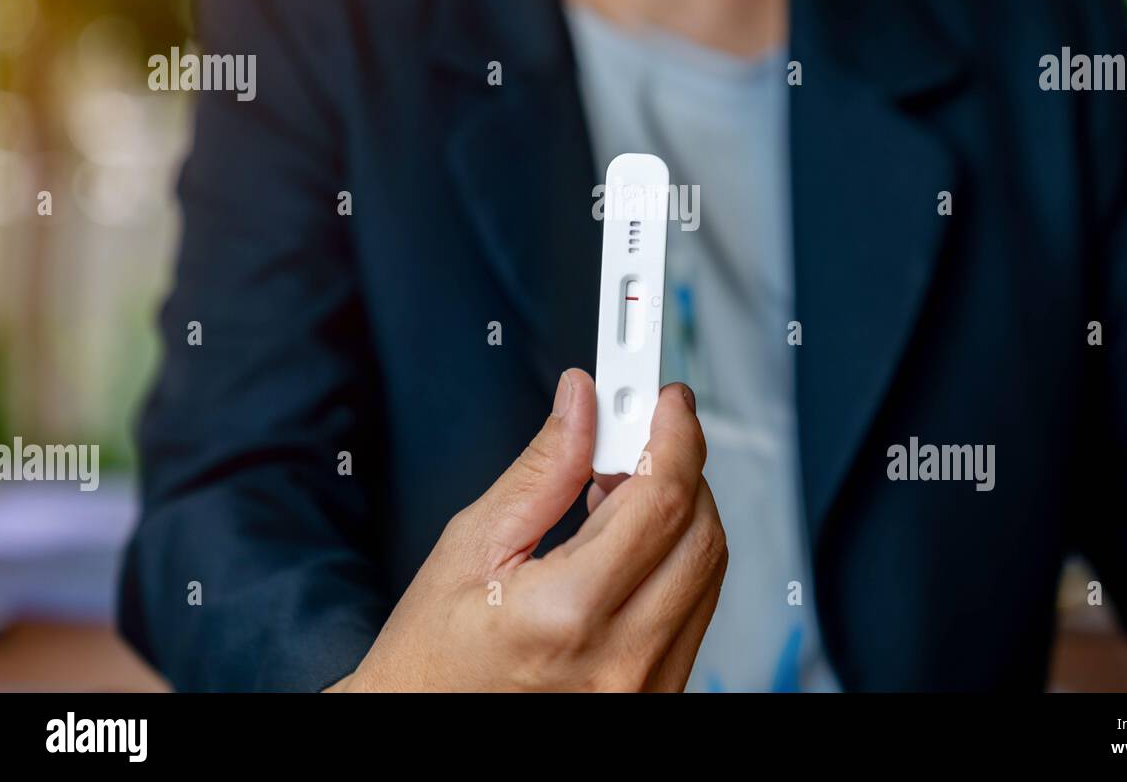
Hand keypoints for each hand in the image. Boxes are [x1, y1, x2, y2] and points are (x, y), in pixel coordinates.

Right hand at [328, 369, 725, 691]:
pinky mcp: (657, 695)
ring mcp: (647, 687)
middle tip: (635, 434)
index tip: (666, 400)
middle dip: (680, 466)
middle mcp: (621, 659)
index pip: (661, 501)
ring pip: (706, 568)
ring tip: (614, 495)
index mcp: (566, 615)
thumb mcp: (471, 547)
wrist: (420, 725)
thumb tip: (582, 403)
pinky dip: (673, 559)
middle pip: (699, 531)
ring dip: (679, 511)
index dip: (674, 435)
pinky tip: (626, 544)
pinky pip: (694, 608)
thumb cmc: (430, 657)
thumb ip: (542, 469)